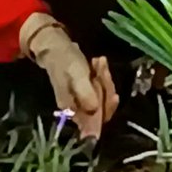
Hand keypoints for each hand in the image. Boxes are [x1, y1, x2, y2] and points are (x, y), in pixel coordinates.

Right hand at [20, 16, 117, 139]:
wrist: (57, 48)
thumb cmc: (65, 62)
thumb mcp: (76, 76)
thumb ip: (85, 94)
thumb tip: (95, 110)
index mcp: (73, 112)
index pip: (95, 123)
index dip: (106, 111)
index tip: (114, 95)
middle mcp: (78, 111)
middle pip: (101, 110)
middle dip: (107, 89)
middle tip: (103, 69)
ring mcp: (83, 102)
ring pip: (103, 98)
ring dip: (105, 79)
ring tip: (100, 61)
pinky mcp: (87, 93)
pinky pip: (101, 90)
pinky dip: (103, 76)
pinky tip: (99, 62)